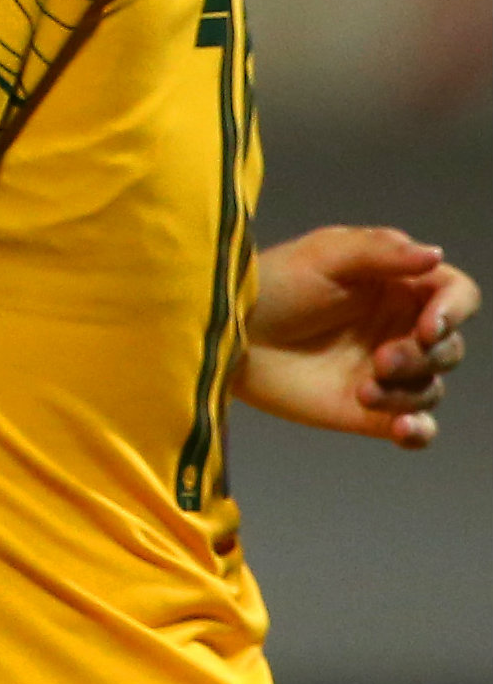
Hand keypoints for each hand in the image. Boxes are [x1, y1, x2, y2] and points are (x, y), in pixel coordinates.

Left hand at [241, 224, 469, 447]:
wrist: (226, 333)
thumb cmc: (272, 284)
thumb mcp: (323, 255)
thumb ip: (380, 252)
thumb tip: (434, 256)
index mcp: (398, 286)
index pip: (456, 295)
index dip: (454, 311)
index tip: (428, 327)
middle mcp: (400, 330)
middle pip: (448, 347)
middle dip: (422, 357)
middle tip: (380, 359)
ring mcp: (385, 373)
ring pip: (431, 388)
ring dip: (407, 392)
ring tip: (363, 389)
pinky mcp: (368, 410)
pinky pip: (416, 428)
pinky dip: (419, 432)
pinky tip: (402, 428)